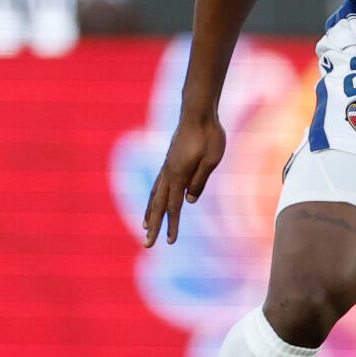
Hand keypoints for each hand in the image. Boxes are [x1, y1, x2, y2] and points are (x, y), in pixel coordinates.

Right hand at [143, 115, 227, 245]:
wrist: (198, 112)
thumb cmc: (209, 135)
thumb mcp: (211, 160)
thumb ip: (199, 180)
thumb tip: (189, 201)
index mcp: (179, 175)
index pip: (173, 207)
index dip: (171, 225)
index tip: (169, 242)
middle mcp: (168, 173)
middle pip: (158, 205)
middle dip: (153, 226)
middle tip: (147, 244)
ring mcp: (167, 167)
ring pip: (154, 195)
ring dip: (149, 212)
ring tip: (144, 226)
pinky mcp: (169, 161)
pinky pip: (158, 184)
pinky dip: (153, 197)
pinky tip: (154, 201)